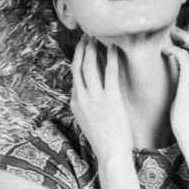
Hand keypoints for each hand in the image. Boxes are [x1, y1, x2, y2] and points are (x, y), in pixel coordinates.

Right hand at [69, 36, 133, 162]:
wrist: (111, 154)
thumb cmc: (103, 140)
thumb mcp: (88, 120)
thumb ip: (86, 105)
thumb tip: (90, 94)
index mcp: (75, 102)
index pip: (74, 73)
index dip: (78, 56)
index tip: (83, 45)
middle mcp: (82, 97)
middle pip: (79, 65)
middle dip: (83, 47)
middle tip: (89, 35)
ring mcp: (95, 98)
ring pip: (91, 65)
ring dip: (94, 48)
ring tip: (99, 37)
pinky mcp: (111, 99)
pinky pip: (110, 73)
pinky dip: (112, 58)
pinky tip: (115, 49)